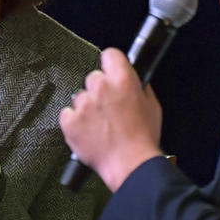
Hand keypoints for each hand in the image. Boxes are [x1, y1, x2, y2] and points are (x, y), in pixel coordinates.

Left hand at [60, 47, 163, 190]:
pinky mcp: (70, 121)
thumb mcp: (152, 106)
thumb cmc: (143, 139)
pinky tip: (89, 132)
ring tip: (99, 126)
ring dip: (87, 108)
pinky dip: (75, 122)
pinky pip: (67, 114)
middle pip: (93, 78)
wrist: (130, 165)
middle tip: (108, 108)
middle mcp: (101, 88)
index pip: (110, 54)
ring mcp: (83, 105)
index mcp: (123, 80)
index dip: (111, 65)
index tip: (111, 73)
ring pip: (79, 97)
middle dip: (99, 90)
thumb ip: (140, 88)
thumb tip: (133, 80)